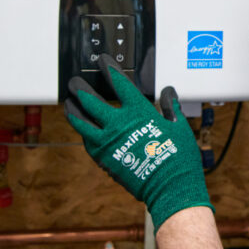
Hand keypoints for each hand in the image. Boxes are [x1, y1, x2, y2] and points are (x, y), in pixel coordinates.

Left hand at [64, 55, 212, 230]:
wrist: (170, 187)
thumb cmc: (178, 158)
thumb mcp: (179, 127)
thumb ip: (170, 107)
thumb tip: (168, 93)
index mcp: (139, 112)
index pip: (119, 84)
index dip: (109, 70)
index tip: (103, 61)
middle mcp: (119, 125)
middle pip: (91, 101)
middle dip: (80, 88)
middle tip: (74, 82)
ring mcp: (108, 143)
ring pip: (82, 122)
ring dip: (74, 110)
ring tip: (69, 103)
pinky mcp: (104, 159)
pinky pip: (88, 142)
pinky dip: (83, 132)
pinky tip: (82, 129)